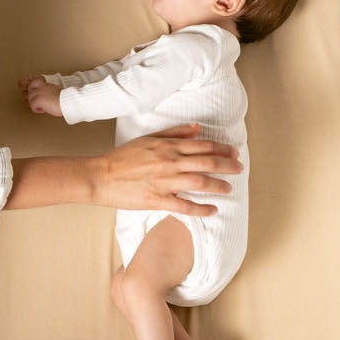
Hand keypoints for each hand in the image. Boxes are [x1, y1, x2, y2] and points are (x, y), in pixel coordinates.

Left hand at [19, 75, 62, 116]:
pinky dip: (37, 109)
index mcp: (48, 85)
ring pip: (30, 97)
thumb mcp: (58, 91)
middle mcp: (42, 87)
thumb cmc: (66, 99)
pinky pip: (32, 105)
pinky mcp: (38, 100)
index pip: (37, 83)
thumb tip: (50, 97)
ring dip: (35, 103)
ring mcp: (39, 93)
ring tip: (42, 107)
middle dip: (32, 94)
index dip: (37, 89)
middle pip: (30, 87)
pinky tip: (44, 110)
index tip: (41, 96)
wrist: (68, 102)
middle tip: (38, 101)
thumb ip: (52, 92)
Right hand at [93, 124, 240, 216]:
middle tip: (239, 168)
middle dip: (227, 165)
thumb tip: (197, 128)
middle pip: (207, 162)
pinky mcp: (157, 199)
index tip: (234, 152)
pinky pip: (184, 205)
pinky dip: (201, 208)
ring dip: (218, 185)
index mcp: (167, 147)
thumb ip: (174, 133)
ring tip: (229, 188)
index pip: (202, 146)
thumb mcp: (148, 139)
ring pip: (200, 182)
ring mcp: (164, 182)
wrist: (100, 176)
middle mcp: (169, 162)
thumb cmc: (122, 158)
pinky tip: (212, 210)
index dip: (222, 149)